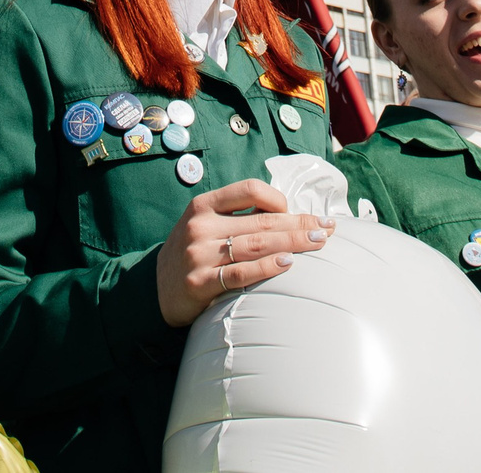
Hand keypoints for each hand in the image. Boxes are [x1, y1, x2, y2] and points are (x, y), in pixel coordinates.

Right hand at [154, 179, 334, 326]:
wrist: (153, 290)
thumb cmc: (191, 253)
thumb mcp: (203, 225)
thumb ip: (235, 216)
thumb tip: (287, 213)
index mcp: (203, 205)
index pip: (249, 190)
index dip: (278, 198)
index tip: (295, 211)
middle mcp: (201, 226)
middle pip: (261, 221)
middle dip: (299, 223)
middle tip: (327, 228)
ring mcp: (199, 255)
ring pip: (256, 245)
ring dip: (293, 243)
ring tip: (318, 242)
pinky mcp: (200, 283)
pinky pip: (241, 274)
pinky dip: (267, 268)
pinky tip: (288, 264)